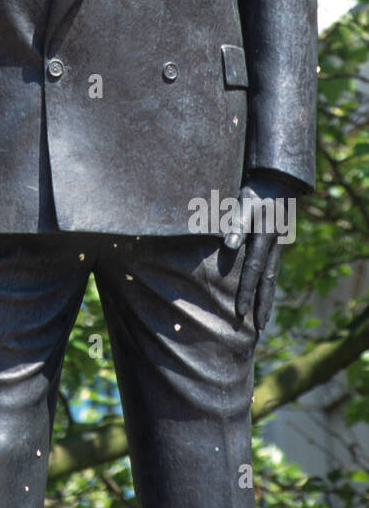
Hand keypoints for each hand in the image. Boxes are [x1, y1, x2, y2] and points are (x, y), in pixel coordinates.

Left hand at [223, 170, 298, 329]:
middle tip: (259, 327)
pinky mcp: (276, 242)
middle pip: (268, 280)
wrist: (279, 180)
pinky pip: (272, 268)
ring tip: (263, 319)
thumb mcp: (244, 202)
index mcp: (264, 237)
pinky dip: (268, 284)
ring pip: (272, 276)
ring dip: (267, 298)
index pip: (253, 270)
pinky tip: (264, 293)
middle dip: (262, 304)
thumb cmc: (256, 190)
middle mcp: (274, 245)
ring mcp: (278, 244)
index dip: (246, 292)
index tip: (240, 312)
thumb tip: (228, 246)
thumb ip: (236, 222)